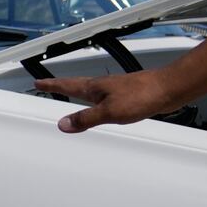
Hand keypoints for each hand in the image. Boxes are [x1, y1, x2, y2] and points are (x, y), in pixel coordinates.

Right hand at [34, 71, 183, 132]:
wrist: (167, 89)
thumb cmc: (141, 96)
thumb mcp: (109, 112)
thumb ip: (86, 119)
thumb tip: (64, 124)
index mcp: (94, 88)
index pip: (67, 85)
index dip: (52, 85)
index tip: (39, 82)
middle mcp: (102, 86)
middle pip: (76, 85)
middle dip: (61, 86)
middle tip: (49, 85)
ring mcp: (114, 89)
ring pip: (90, 90)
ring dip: (77, 92)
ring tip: (70, 93)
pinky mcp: (126, 95)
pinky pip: (102, 98)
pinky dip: (94, 100)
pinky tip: (100, 105)